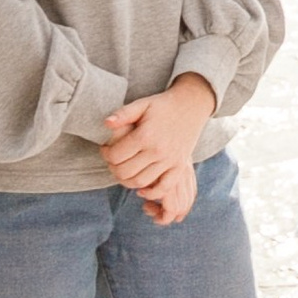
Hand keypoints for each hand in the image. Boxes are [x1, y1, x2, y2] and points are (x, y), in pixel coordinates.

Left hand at [99, 73, 213, 222]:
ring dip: (126, 180)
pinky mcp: (180, 166)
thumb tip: (105, 123)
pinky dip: (150, 192)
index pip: (116, 155)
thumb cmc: (163, 105)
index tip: (105, 148)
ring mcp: (170, 160)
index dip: (105, 153)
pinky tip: (141, 189)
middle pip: (125, 171)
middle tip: (112, 160)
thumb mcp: (142, 104)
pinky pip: (163, 188)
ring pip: (140, 182)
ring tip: (124, 170)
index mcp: (146, 135)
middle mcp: (158, 150)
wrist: (192, 105)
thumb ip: (123, 114)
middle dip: (113, 168)